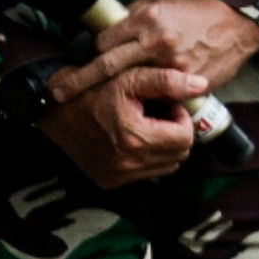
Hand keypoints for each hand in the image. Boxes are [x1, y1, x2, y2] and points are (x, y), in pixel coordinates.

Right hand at [37, 55, 210, 187]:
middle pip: (179, 154)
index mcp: (135, 138)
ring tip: (146, 124)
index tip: (166, 103)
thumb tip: (201, 86)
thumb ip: (168, 80)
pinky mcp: (109, 181)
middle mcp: (127, 164)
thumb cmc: (94, 89)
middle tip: (157, 112)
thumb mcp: (131, 77)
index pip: (185, 138)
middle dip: (175, 131)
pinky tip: (133, 137)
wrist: (56, 110)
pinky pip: (146, 173)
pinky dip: (147, 157)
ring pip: (166, 166)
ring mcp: (117, 176)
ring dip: (163, 146)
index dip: (181, 117)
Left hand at [90, 0, 258, 96]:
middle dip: (79, 80)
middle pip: (106, 63)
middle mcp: (155, 39)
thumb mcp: (168, 4)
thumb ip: (140, 15)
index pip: (105, 40)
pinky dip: (148, 96)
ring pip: (129, 82)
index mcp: (148, 16)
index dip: (96, 52)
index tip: (92, 60)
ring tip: (101, 103)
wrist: (239, 29)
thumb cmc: (203, 14)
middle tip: (58, 94)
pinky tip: (148, 99)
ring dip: (116, 91)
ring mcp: (169, 62)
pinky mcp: (183, 80)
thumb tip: (116, 25)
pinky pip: (156, 92)